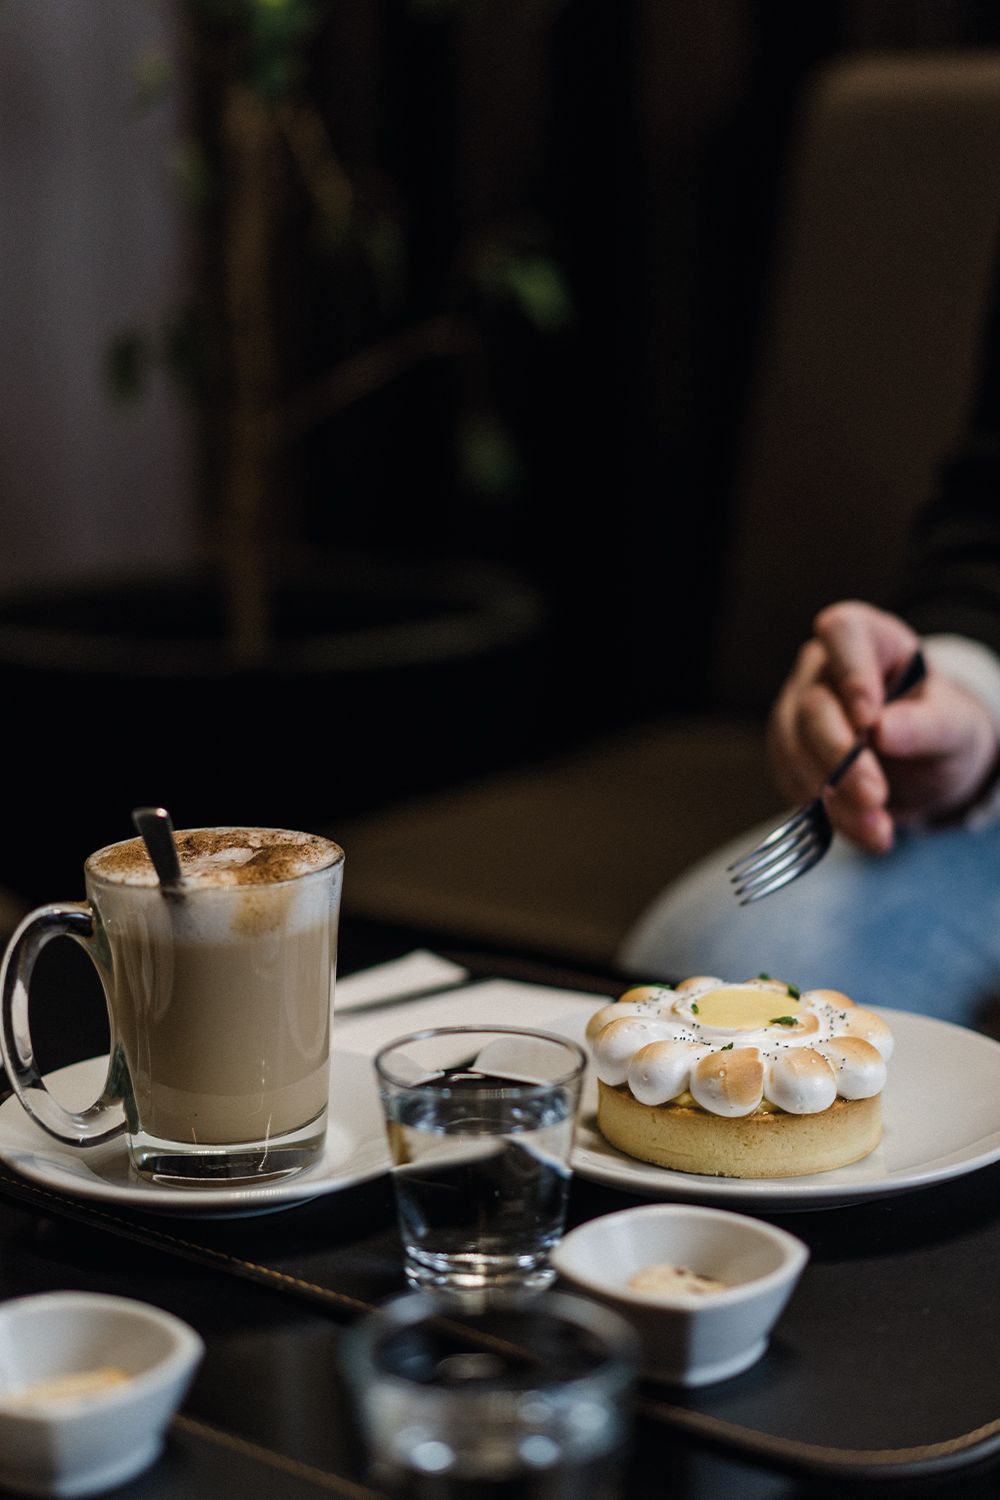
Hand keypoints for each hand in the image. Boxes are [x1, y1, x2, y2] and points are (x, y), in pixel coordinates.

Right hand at [765, 601, 999, 853]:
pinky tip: (864, 831)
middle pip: (813, 706)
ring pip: (794, 749)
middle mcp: (820, 669)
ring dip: (833, 796)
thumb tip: (884, 730)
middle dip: (841, 757)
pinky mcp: (788, 754)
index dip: (851, 673)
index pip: (843, 633)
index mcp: (866, 638)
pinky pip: (793, 783)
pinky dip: (827, 814)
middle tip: (874, 796)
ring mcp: (796, 711)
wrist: (924, 764)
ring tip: (878, 829)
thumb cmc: (940, 726)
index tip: (868, 718)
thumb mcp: (953, 724)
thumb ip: (926, 724)